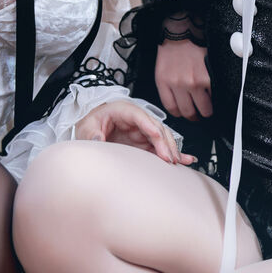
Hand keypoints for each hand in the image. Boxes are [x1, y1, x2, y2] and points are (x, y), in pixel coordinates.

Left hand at [74, 99, 192, 164]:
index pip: (139, 115)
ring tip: (176, 162)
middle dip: (164, 142)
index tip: (156, 136)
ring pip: (162, 137)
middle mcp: (137, 119)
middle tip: (168, 158)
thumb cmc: (91, 124)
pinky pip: (162, 147)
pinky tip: (186, 159)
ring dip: (170, 149)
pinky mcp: (145, 143)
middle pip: (155, 127)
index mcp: (123, 110)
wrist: (92, 129)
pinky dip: (172, 153)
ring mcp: (142, 131)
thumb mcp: (86, 128)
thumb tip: (98, 140)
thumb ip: (92, 134)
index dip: (149, 125)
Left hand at [155, 37, 212, 121]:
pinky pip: (213, 97)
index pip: (172, 108)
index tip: (184, 114)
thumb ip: (168, 86)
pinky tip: (212, 94)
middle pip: (188, 112)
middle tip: (198, 114)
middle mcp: (178, 84)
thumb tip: (178, 101)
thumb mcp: (162, 68)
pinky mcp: (207, 79)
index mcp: (164, 82)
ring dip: (206, 110)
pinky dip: (215, 97)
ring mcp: (193, 83)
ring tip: (208, 107)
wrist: (182, 30)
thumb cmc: (172, 47)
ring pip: (203, 109)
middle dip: (194, 116)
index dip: (180, 114)